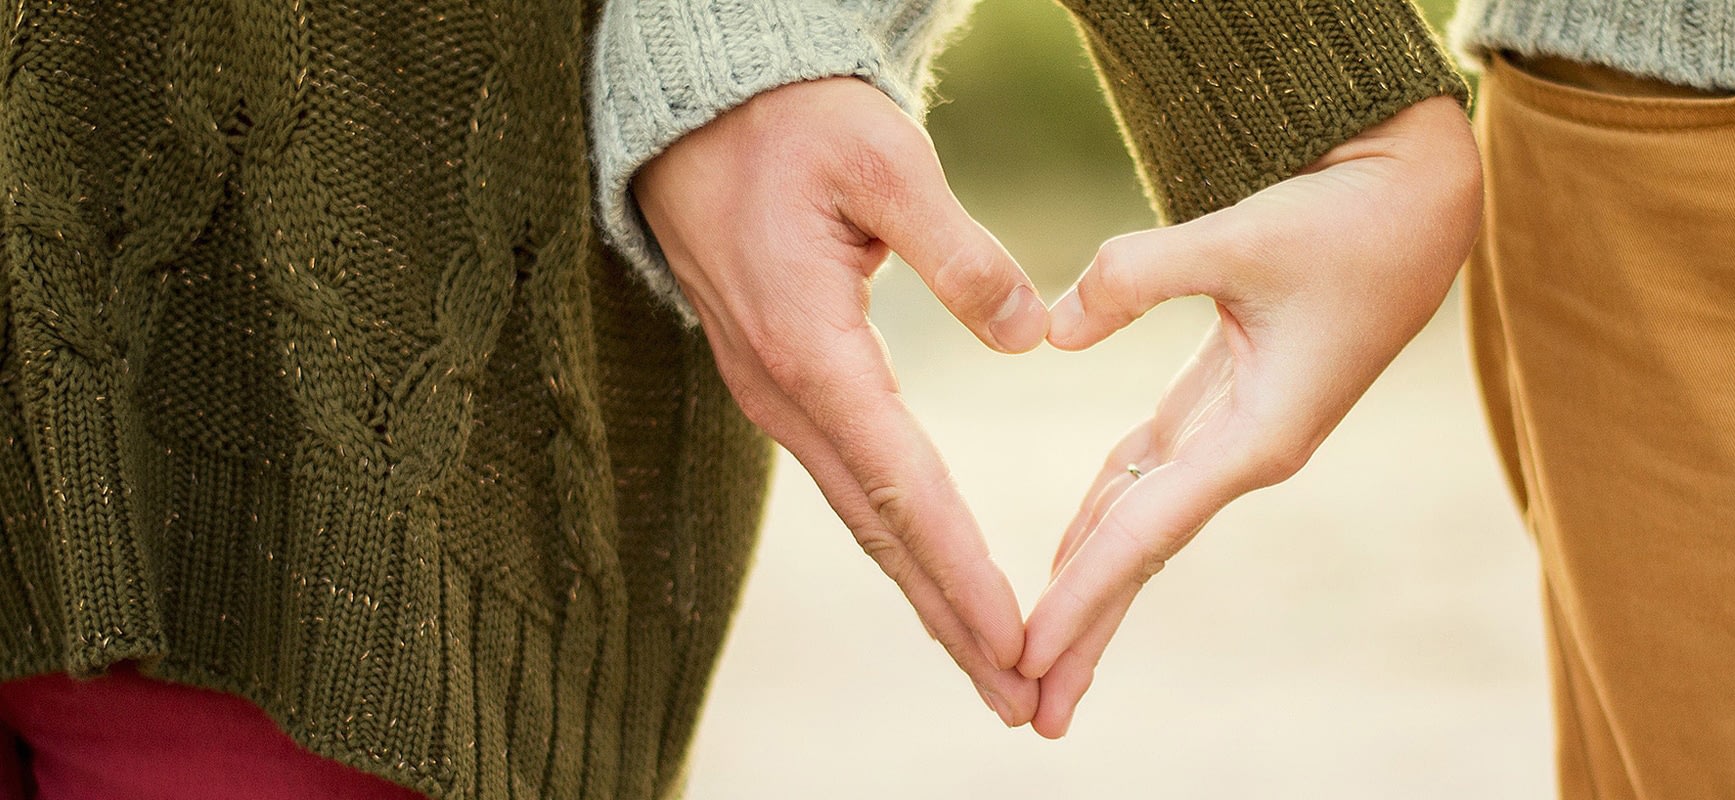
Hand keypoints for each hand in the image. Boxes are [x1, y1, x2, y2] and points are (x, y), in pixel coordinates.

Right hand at [632, 77, 1048, 725]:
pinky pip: (850, 483)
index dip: (963, 571)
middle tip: (1019, 701)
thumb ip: (959, 251)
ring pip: (864, 518)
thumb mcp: (883, 161)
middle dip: (951, 622)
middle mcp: (786, 394)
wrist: (695, 113)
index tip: (1016, 641)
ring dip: (928, 596)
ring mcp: (777, 397)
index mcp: (812, 350)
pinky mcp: (783, 385)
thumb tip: (1028, 336)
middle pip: (882, 532)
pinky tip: (935, 578)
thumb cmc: (793, 125)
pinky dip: (900, 543)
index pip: (903, 487)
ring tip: (992, 666)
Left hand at [1017, 95, 1482, 736]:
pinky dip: (1106, 512)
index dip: (1081, 596)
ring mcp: (1240, 431)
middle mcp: (1248, 451)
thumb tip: (1050, 330)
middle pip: (1143, 556)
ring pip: (1144, 521)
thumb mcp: (1241, 236)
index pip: (1146, 534)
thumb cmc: (1347, 218)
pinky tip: (1070, 550)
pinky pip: (1152, 473)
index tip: (1024, 656)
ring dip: (1092, 584)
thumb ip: (1137, 276)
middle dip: (1086, 631)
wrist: (1420, 198)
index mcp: (1259, 436)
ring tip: (1038, 653)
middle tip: (1028, 710)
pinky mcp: (1230, 398)